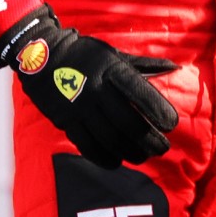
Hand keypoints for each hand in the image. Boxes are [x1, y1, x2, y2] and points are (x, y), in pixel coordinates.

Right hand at [0, 9, 178, 165]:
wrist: (40, 54)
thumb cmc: (86, 55)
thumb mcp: (114, 54)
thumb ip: (144, 65)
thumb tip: (175, 68)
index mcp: (113, 70)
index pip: (142, 94)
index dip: (159, 112)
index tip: (171, 124)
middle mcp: (97, 89)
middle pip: (129, 123)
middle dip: (150, 140)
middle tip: (162, 149)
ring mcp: (79, 107)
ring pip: (110, 138)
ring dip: (130, 152)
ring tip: (143, 157)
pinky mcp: (64, 120)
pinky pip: (86, 145)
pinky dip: (103, 157)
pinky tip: (116, 162)